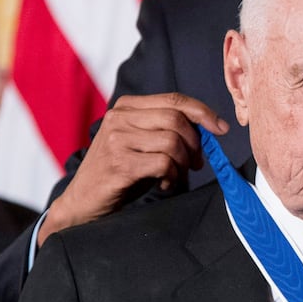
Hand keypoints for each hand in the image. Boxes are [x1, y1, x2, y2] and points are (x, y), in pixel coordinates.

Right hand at [40, 93, 228, 244]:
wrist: (82, 202)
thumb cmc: (119, 172)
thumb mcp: (141, 142)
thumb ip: (167, 129)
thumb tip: (210, 128)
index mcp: (126, 106)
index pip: (175, 99)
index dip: (203, 112)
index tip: (221, 128)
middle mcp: (119, 117)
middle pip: (177, 119)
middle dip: (195, 143)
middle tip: (195, 164)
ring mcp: (116, 139)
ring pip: (172, 141)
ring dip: (183, 163)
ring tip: (175, 176)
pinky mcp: (119, 164)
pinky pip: (163, 163)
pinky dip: (172, 176)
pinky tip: (164, 184)